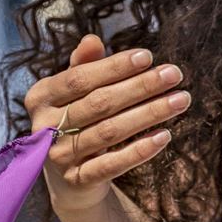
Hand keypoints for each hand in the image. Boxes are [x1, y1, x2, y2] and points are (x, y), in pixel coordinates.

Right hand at [26, 34, 188, 215]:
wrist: (68, 179)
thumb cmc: (77, 120)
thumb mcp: (76, 91)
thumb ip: (85, 65)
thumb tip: (92, 40)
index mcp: (41, 96)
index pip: (80, 78)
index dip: (114, 66)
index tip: (148, 57)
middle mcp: (44, 126)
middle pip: (99, 103)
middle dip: (140, 87)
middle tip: (174, 75)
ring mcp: (59, 156)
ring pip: (109, 132)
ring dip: (149, 114)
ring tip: (180, 100)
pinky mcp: (77, 181)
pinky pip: (112, 165)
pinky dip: (139, 151)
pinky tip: (164, 136)